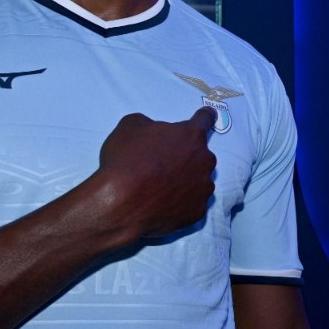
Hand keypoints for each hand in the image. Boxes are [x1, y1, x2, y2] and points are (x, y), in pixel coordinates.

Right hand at [95, 107, 218, 240]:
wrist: (120, 203)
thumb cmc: (126, 159)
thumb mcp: (130, 126)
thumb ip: (149, 124)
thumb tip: (154, 132)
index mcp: (191, 135)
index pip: (205, 119)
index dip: (204, 116)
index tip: (208, 115)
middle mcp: (204, 161)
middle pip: (200, 155)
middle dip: (186, 156)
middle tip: (163, 164)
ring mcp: (203, 189)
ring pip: (199, 181)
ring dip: (186, 181)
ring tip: (162, 188)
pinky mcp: (197, 212)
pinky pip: (192, 204)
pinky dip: (181, 203)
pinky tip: (163, 204)